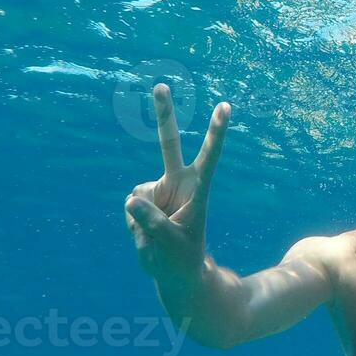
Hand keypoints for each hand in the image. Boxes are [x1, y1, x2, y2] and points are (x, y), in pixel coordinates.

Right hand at [124, 84, 228, 284]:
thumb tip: (130, 200)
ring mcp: (160, 189)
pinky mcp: (143, 199)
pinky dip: (134, 224)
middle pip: (168, 144)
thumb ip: (152, 222)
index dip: (216, 132)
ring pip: (139, 196)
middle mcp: (179, 182)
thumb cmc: (181, 258)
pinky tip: (146, 233)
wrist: (173, 271)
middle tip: (162, 84)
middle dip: (163, 114)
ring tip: (157, 237)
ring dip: (143, 220)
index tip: (225, 107)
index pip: (210, 156)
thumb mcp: (169, 244)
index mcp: (198, 189)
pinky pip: (130, 206)